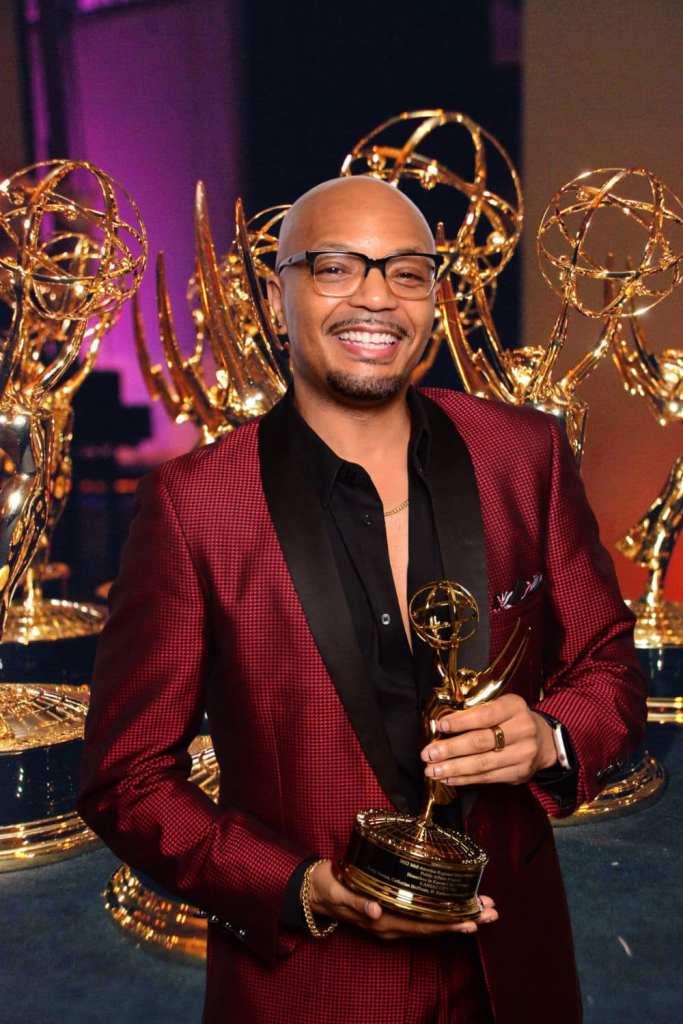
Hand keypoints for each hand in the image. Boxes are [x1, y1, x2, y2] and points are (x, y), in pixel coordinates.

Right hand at [307, 860, 497, 939]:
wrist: (314, 892)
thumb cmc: (327, 888)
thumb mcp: (338, 893)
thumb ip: (357, 902)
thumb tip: (376, 911)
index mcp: (382, 923)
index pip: (422, 926)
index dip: (449, 924)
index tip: (473, 920)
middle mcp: (392, 926)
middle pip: (435, 927)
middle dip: (465, 920)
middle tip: (493, 912)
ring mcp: (394, 921)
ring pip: (432, 923)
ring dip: (460, 917)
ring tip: (486, 910)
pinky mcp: (393, 912)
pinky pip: (423, 917)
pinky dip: (444, 912)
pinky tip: (459, 907)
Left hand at [421, 694, 556, 786]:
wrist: (544, 742)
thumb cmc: (513, 720)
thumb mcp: (501, 706)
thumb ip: (477, 712)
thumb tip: (443, 724)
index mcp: (514, 707)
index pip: (484, 715)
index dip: (461, 722)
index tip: (440, 726)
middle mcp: (522, 730)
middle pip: (480, 742)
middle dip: (450, 749)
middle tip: (428, 753)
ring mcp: (522, 754)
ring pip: (482, 763)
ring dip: (453, 768)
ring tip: (433, 770)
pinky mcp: (519, 773)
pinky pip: (487, 777)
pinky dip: (465, 779)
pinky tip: (449, 778)